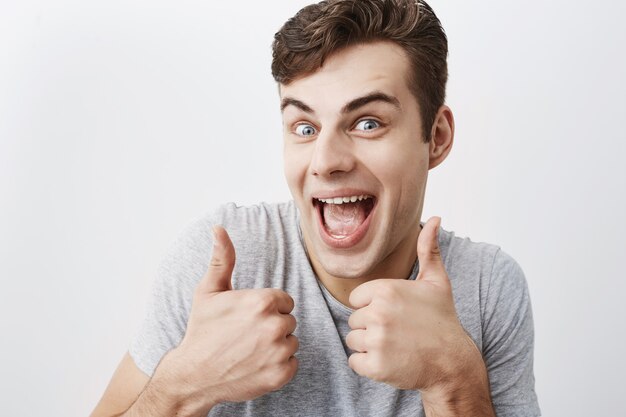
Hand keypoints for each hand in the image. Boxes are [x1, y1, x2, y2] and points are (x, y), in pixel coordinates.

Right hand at [159, 226, 298, 410]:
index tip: (248, 318)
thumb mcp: (209, 291)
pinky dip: (278, 366)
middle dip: (272, 326)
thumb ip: (223, 259)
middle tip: (246, 335)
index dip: (267, 308)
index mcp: (262, 301)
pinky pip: (292, 363)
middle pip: (289, 320)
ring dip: (276, 346)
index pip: (284, 301)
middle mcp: (274, 325)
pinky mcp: (281, 374)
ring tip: (250, 350)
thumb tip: (218, 228)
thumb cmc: (202, 331)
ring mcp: (279, 352)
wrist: (193, 376)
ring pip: (291, 341)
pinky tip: (256, 365)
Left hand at [346, 217, 484, 393]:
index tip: (394, 314)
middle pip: (354, 320)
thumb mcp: (436, 282)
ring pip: (353, 341)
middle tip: (398, 332)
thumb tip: (436, 218)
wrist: (452, 362)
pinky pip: (355, 363)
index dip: (373, 307)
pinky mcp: (375, 366)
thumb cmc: (442, 320)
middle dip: (371, 327)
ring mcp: (376, 340)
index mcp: (385, 290)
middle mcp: (378, 313)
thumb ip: (428, 249)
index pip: (357, 299)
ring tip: (395, 346)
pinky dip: (369, 366)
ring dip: (369, 347)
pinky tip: (390, 361)